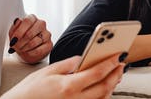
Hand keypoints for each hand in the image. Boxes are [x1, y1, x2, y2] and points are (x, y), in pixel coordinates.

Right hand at [0, 54, 125, 98]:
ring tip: (115, 74)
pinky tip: (103, 88)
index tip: (119, 56)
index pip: (96, 73)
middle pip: (104, 88)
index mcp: (67, 87)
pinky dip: (102, 96)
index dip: (110, 64)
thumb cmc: (29, 91)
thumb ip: (68, 64)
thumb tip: (83, 58)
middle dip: (115, 74)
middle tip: (121, 64)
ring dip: (111, 86)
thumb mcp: (47, 71)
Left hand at [8, 14, 51, 63]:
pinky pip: (38, 51)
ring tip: (20, 49)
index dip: (19, 32)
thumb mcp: (14, 32)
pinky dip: (30, 53)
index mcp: (32, 18)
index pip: (27, 21)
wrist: (26, 50)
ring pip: (33, 42)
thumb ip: (14, 26)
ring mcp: (47, 34)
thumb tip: (17, 21)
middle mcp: (41, 24)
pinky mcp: (49, 44)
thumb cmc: (20, 39)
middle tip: (15, 46)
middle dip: (20, 42)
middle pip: (30, 33)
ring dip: (24, 48)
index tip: (13, 39)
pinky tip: (27, 52)